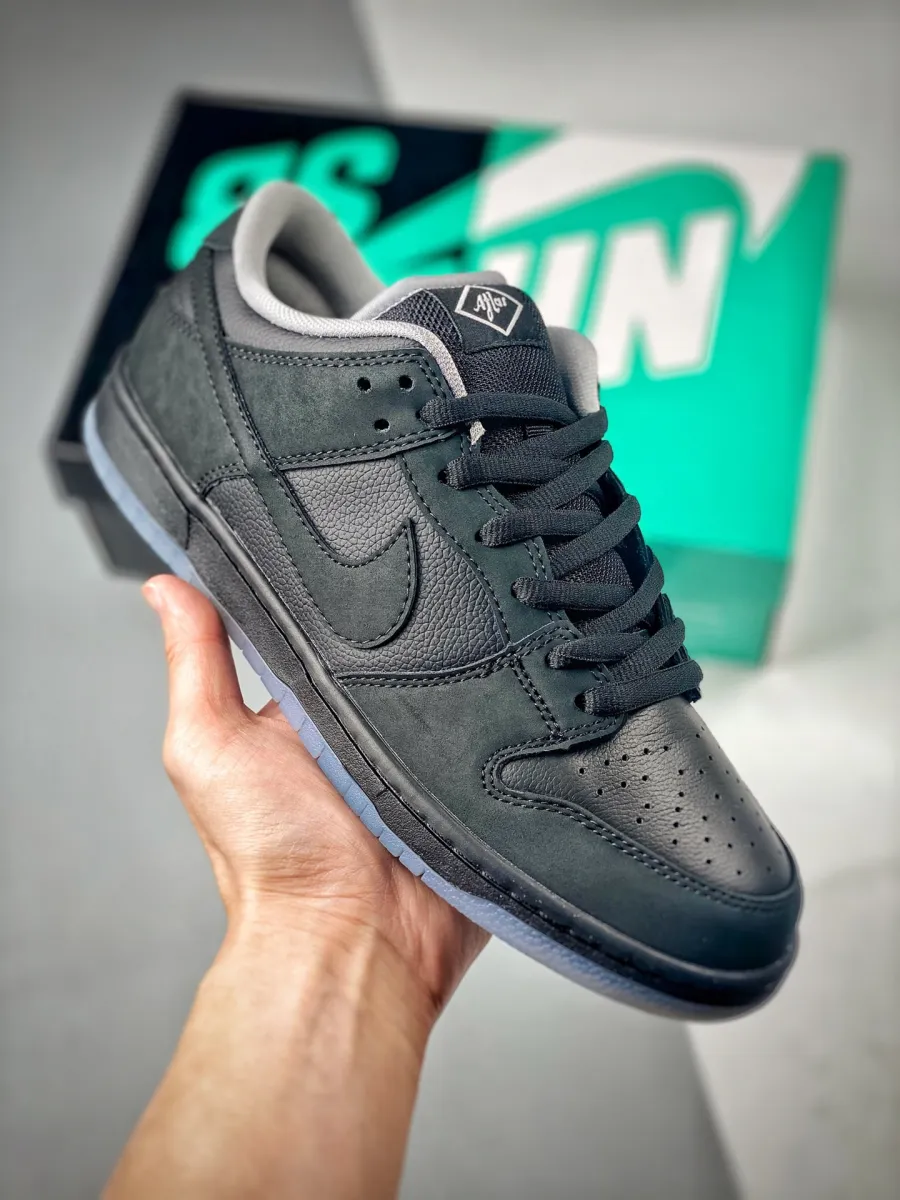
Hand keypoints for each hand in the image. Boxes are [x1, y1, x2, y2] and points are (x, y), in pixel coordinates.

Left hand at [143, 575, 487, 1025]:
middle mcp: (365, 731)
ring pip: (456, 684)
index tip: (355, 540)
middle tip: (425, 579)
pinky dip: (506, 714)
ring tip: (471, 635)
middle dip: (416, 621)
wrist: (352, 943)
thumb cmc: (273, 861)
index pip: (328, 632)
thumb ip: (197, 665)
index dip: (340, 592)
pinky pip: (501, 733)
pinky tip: (506, 686)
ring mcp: (424, 757)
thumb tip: (165, 588)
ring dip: (465, 666)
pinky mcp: (472, 783)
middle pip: (399, 652)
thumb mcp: (210, 747)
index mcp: (305, 715)